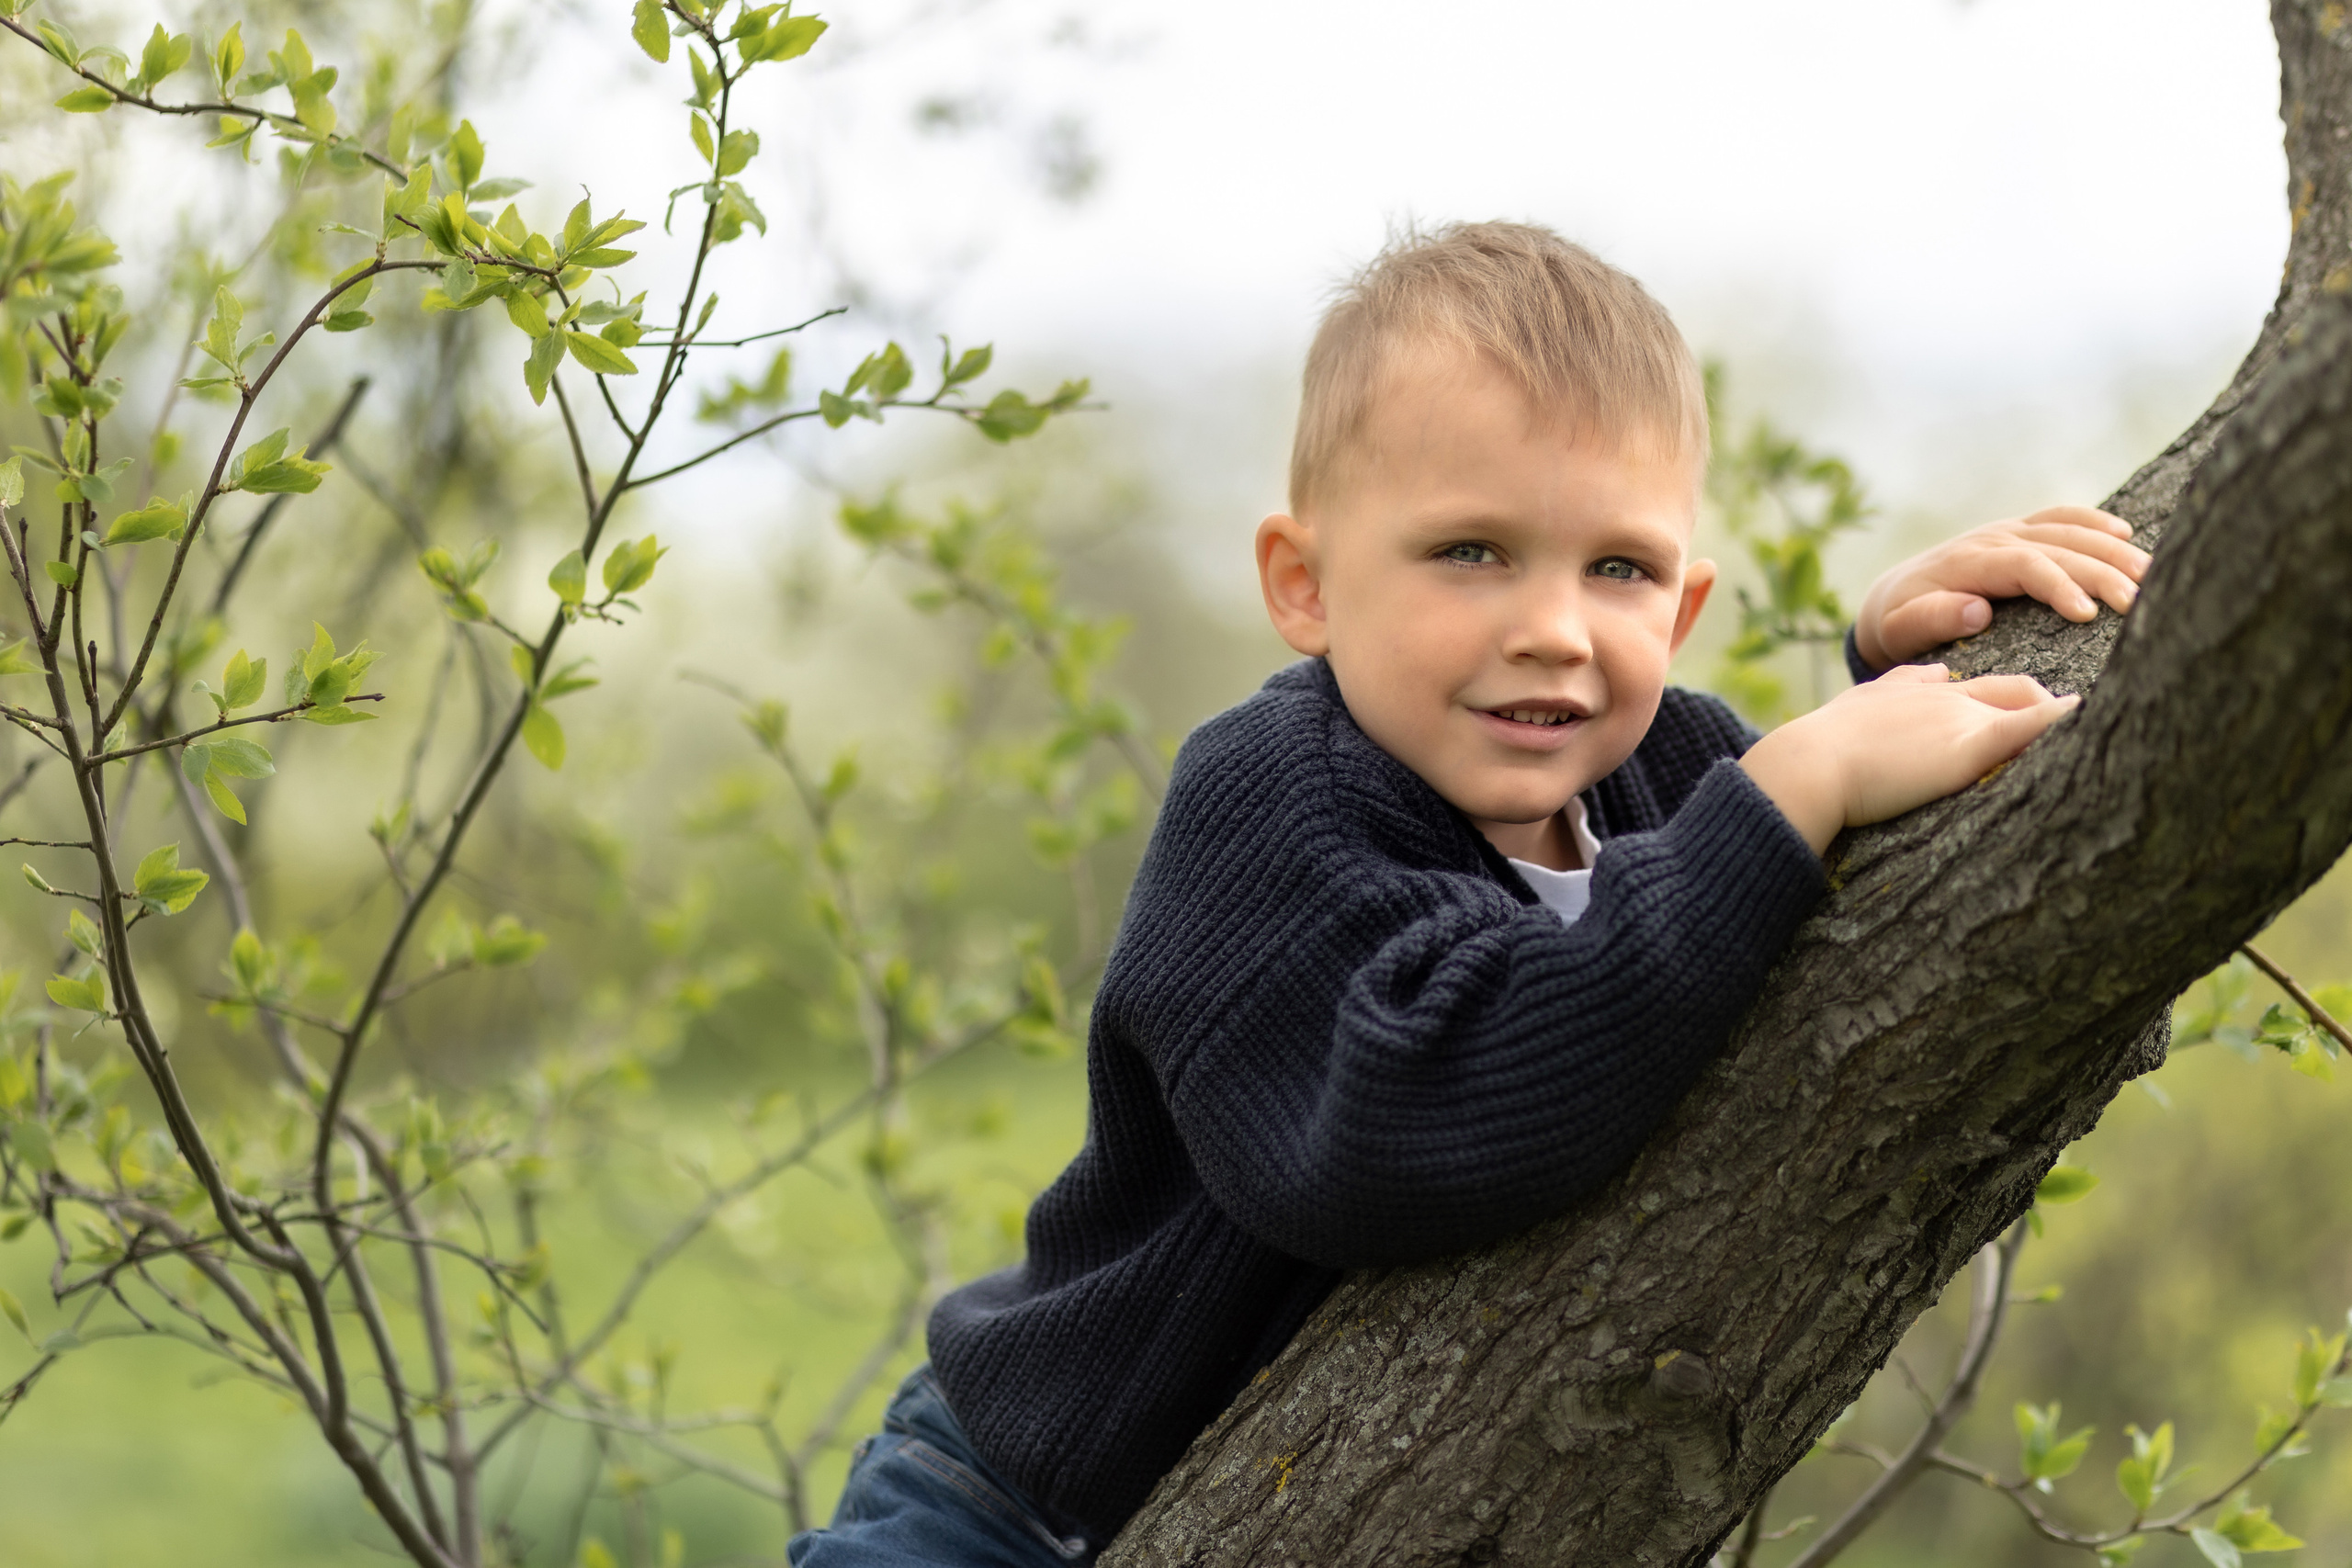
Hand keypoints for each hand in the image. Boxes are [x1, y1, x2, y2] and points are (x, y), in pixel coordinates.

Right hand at [1739, 663, 2079, 853]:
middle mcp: (1944, 697)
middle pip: (2011, 689)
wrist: (1809, 763)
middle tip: (2066, 726)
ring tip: (2098, 736)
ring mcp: (1959, 719)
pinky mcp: (1968, 746)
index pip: (1972, 687)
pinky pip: (2029, 727)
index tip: (2022, 711)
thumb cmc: (1820, 752)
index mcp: (1914, 694)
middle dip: (2042, 704)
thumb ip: (1889, 699)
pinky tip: (2088, 720)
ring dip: (2060, 715)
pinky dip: (2062, 721)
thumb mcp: (1854, 717)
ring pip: (2026, 704)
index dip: (2002, 697)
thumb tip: (1922, 682)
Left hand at [1853, 506, 2148, 671]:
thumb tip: (1976, 610)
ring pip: (2068, 531)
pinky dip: (2092, 522)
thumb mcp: (1901, 629)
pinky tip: (2125, 535)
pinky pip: (2059, 518)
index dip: (2059, 585)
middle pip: (2058, 547)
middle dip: (2102, 572)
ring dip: (2111, 550)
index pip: (2025, 566)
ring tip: (2150, 574)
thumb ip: (1932, 619)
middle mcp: (1992, 539)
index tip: (2088, 615)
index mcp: (1967, 563)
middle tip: (2139, 601)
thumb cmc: (1898, 622)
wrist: (1889, 600)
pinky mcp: (2018, 533)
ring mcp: (2007, 532)